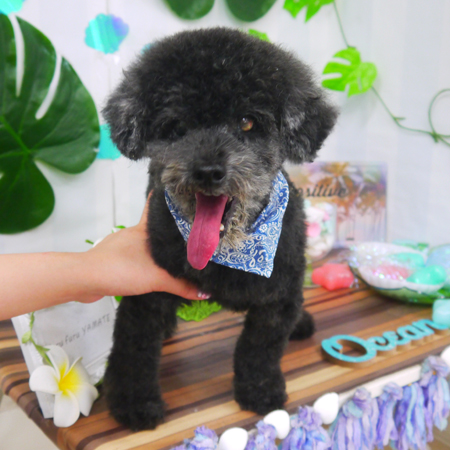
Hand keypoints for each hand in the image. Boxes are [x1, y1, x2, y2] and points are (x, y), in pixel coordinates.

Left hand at [83, 193, 207, 300]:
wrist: (85, 279)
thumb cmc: (121, 269)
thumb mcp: (156, 278)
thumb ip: (181, 285)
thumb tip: (206, 292)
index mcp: (143, 230)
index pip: (156, 207)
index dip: (168, 201)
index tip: (183, 196)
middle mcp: (133, 234)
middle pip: (153, 226)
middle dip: (168, 228)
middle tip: (188, 230)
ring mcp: (121, 246)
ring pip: (143, 242)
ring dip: (156, 246)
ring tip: (175, 253)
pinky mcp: (113, 259)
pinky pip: (134, 255)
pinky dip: (144, 260)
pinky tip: (151, 270)